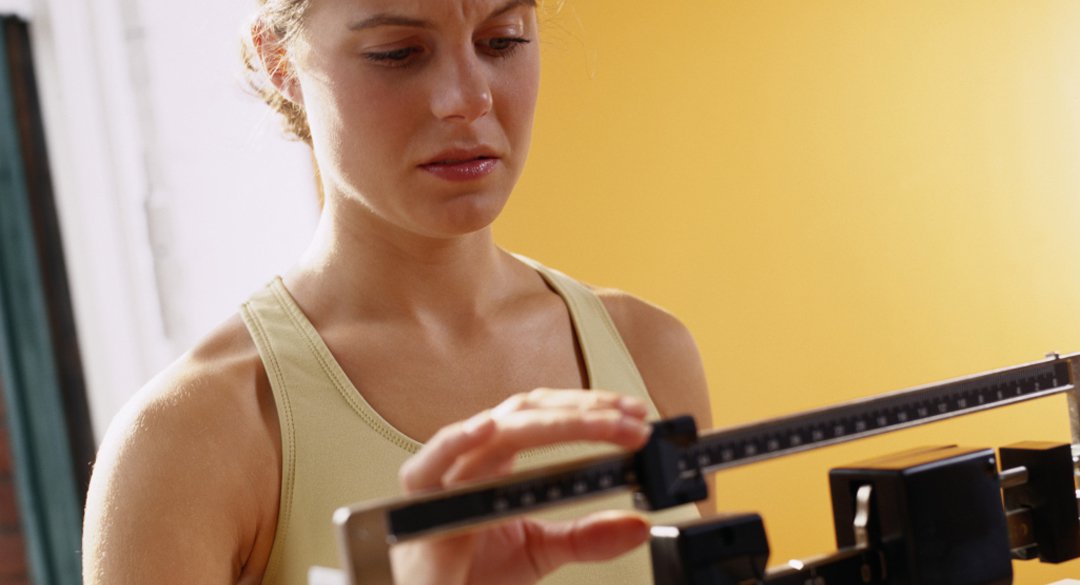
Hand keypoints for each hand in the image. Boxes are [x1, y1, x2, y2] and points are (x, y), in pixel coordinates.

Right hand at [391, 389, 653, 584]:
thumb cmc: (469, 577)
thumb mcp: (540, 551)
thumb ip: (587, 537)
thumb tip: (637, 526)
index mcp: (496, 463)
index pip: (545, 417)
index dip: (588, 409)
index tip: (634, 416)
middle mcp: (471, 459)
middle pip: (527, 412)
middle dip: (584, 410)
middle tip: (632, 419)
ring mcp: (446, 475)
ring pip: (499, 429)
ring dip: (556, 423)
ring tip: (603, 424)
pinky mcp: (422, 503)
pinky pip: (434, 462)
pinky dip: (459, 441)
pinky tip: (489, 428)